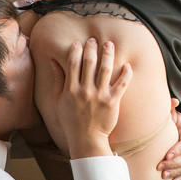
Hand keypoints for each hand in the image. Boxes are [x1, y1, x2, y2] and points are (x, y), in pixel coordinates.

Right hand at [50, 37, 131, 158]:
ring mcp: (99, 96)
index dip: (76, 51)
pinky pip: (121, 84)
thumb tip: (54, 62)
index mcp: (71, 90)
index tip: (79, 43)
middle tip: (94, 40)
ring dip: (108, 54)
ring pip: (105, 69)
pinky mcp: (113, 102)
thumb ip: (58, 80)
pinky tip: (127, 65)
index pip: (73, 64)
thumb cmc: (70, 121)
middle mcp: (85, 90)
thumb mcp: (59, 101)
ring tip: (109, 44)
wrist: (86, 140)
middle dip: (92, 48)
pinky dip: (125, 73)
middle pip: (89, 63)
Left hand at [156, 98, 180, 179]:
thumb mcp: (172, 114)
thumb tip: (173, 101)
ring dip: (175, 172)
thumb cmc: (171, 122)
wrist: (176, 129)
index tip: (167, 155)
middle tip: (160, 168)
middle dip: (174, 164)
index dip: (178, 150)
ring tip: (163, 176)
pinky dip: (180, 179)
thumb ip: (171, 108)